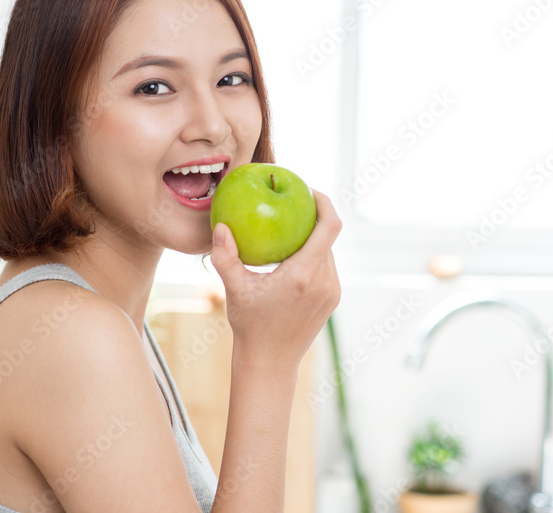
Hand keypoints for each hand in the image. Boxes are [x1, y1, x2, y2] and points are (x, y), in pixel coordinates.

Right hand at [209, 189, 341, 368]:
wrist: (270, 363)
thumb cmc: (249, 326)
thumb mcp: (234, 289)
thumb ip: (225, 257)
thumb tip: (220, 226)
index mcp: (303, 275)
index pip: (329, 227)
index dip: (325, 203)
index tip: (309, 190)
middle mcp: (324, 281)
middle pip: (328, 237)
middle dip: (314, 218)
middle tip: (291, 204)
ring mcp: (332, 292)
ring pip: (328, 252)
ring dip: (313, 239)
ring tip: (290, 228)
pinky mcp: (332, 299)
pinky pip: (327, 267)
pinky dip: (314, 255)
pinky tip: (293, 253)